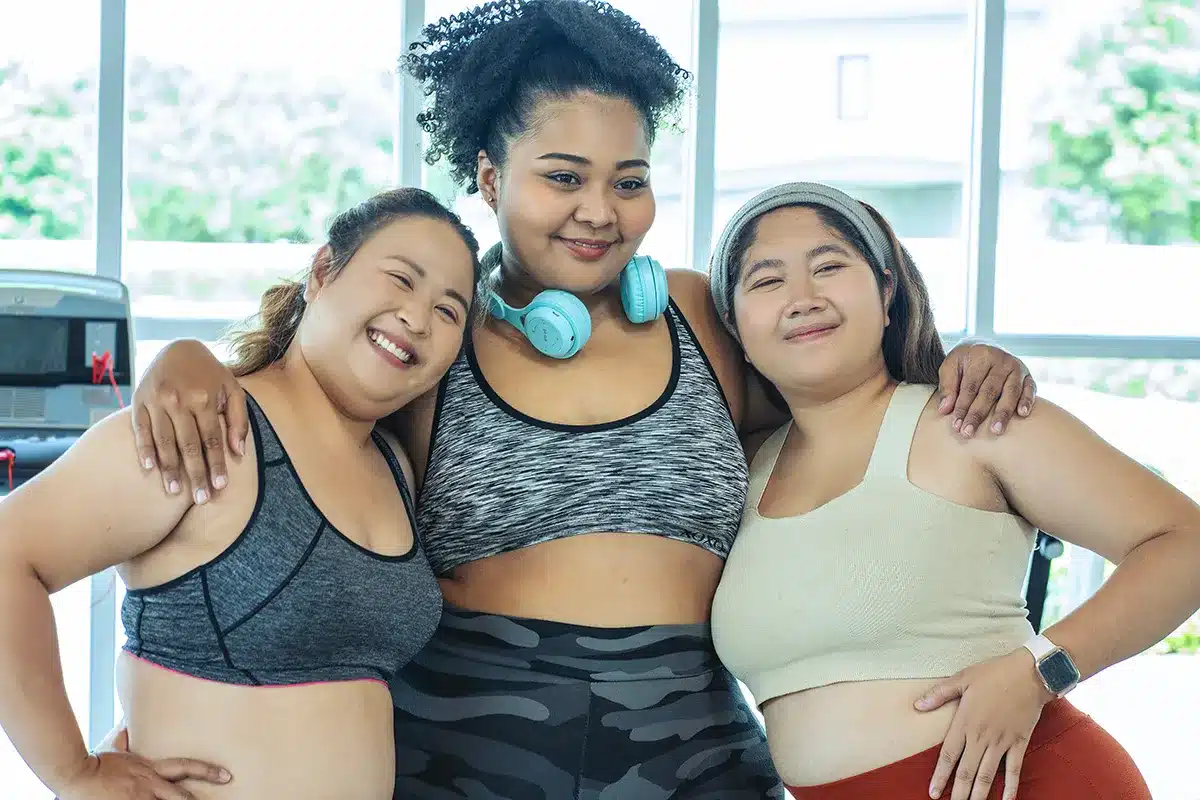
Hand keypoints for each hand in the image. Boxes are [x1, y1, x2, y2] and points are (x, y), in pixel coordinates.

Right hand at [57, 751, 229, 799]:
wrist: (76, 773)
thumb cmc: (95, 762)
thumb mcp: (116, 749)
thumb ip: (125, 740)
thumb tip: (126, 725)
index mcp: (151, 767)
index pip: (186, 766)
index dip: (207, 771)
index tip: (226, 775)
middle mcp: (150, 784)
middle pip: (181, 796)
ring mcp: (140, 799)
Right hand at [130, 340, 247, 500]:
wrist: (177, 347)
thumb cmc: (210, 373)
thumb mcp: (232, 389)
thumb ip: (238, 420)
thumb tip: (238, 452)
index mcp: (204, 398)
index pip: (212, 439)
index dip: (216, 465)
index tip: (219, 487)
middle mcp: (178, 400)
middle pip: (188, 445)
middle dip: (195, 474)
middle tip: (200, 498)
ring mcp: (156, 401)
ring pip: (163, 441)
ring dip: (169, 469)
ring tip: (175, 491)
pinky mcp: (138, 400)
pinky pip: (140, 429)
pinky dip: (144, 449)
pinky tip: (150, 469)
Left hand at [914, 650, 1053, 799]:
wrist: (1030, 674)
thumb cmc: (994, 673)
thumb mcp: (962, 678)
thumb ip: (939, 694)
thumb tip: (917, 705)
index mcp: (965, 722)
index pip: (948, 755)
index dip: (940, 776)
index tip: (933, 792)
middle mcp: (982, 736)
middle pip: (967, 771)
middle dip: (959, 793)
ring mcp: (1002, 742)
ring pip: (988, 775)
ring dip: (980, 794)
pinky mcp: (1019, 742)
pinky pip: (1014, 770)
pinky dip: (1010, 787)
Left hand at [937, 342, 1036, 437]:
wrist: (984, 346)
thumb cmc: (965, 361)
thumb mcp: (950, 366)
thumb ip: (947, 387)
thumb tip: (944, 410)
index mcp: (981, 355)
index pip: (970, 386)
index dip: (962, 407)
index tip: (956, 426)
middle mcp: (1001, 360)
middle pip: (989, 391)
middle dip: (978, 414)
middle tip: (969, 433)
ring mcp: (1017, 367)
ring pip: (1010, 392)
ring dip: (1003, 413)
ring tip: (996, 430)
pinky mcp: (1028, 375)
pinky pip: (1030, 388)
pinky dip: (1027, 401)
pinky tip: (1022, 414)